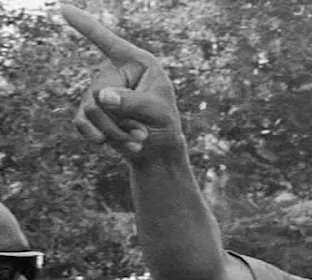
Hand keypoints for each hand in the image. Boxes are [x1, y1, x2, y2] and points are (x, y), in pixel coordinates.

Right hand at [61, 5, 182, 158]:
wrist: (157, 150)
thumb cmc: (164, 125)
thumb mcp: (158, 113)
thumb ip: (134, 102)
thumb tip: (102, 96)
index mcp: (137, 63)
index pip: (108, 41)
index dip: (85, 25)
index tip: (63, 8)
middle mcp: (115, 72)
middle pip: (99, 91)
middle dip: (119, 119)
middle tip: (142, 133)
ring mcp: (99, 90)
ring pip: (91, 110)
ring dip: (114, 132)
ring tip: (138, 140)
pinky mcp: (89, 110)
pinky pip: (82, 121)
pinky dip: (97, 136)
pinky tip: (107, 145)